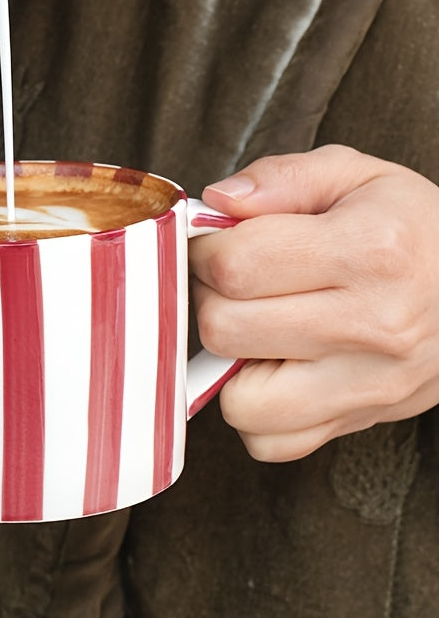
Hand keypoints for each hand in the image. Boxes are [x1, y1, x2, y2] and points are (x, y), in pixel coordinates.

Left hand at [189, 144, 438, 461]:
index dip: (206, 250)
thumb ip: (280, 178)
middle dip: (211, 297)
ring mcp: (368, 384)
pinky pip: (270, 441)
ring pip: (240, 399)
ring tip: (256, 325)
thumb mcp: (354, 176)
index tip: (217, 243)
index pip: (234, 265)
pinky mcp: (359, 421)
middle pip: (224, 328)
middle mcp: (371, 325)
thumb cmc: (411, 230)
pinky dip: (256, 410)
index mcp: (367, 251)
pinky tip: (274, 367)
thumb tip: (216, 201)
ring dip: (229, 359)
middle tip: (236, 281)